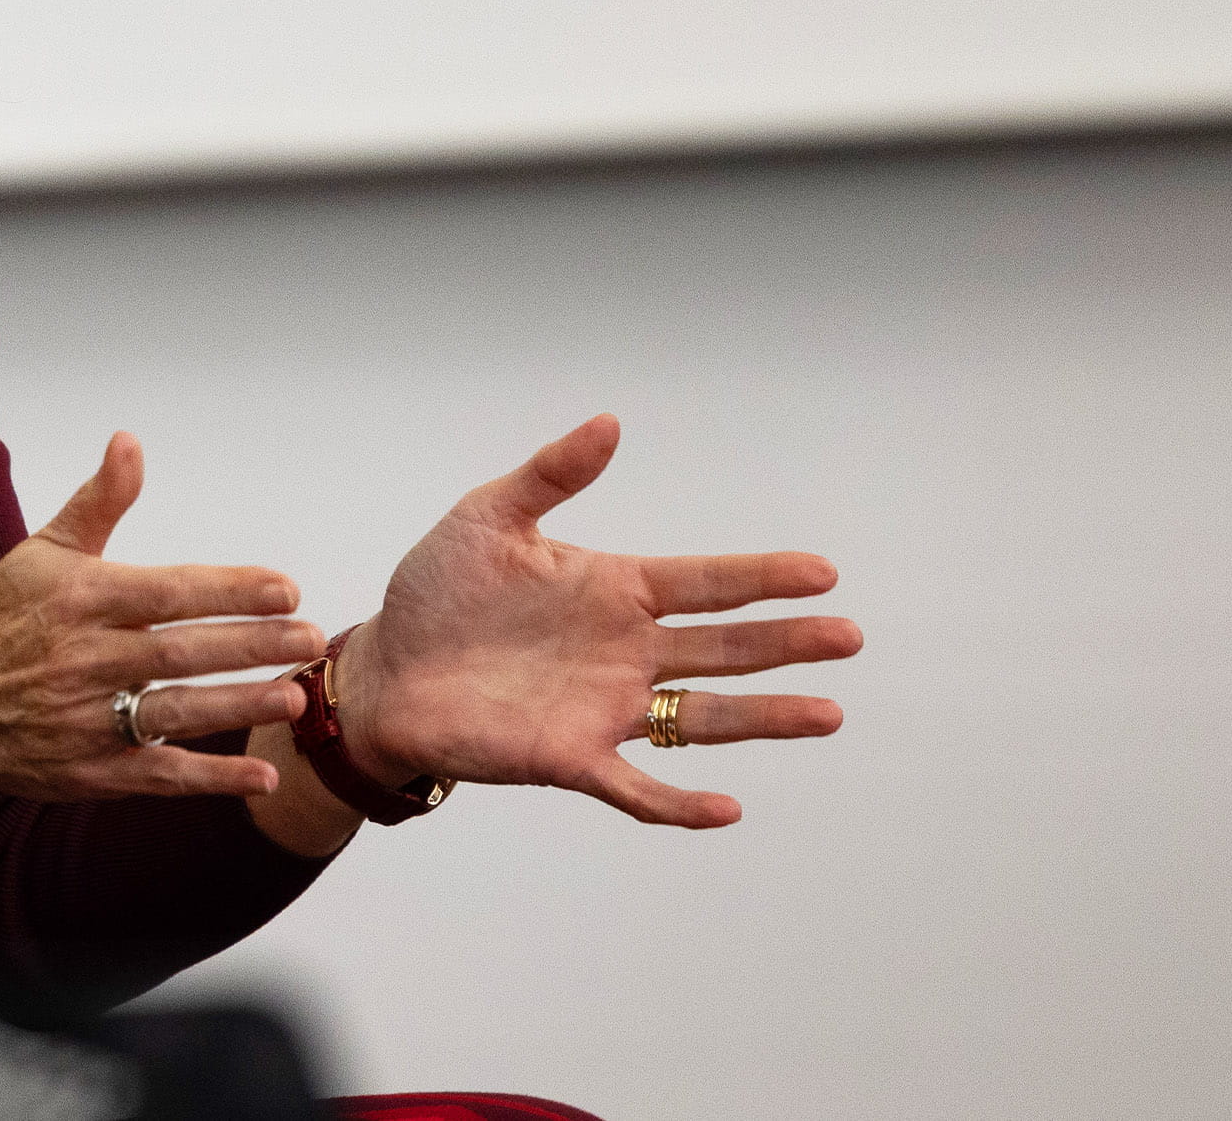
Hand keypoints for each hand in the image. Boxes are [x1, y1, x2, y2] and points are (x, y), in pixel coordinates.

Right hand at [0, 431, 322, 803]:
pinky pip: (158, 774)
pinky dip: (210, 778)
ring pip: (175, 713)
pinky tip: (261, 775)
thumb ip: (98, 502)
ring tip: (294, 696)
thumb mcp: (41, 552)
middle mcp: (83, 660)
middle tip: (310, 637)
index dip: (229, 589)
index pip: (168, 592)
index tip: (284, 587)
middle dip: (252, 645)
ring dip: (239, 706)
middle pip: (182, 653)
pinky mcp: (87, 771)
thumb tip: (130, 442)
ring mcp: (84, 719)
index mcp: (79, 600)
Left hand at [340, 415, 859, 828]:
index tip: (823, 573)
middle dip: (786, 643)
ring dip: (764, 717)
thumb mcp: (487, 519)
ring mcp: (604, 707)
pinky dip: (679, 803)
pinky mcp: (570, 758)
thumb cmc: (435, 593)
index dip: (763, 578)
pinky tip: (727, 809)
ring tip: (828, 712)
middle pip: (724, 647)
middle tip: (848, 636)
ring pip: (703, 717)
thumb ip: (551, 475)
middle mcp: (625, 651)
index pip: (706, 582)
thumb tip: (610, 423)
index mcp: (613, 589)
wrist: (383, 671)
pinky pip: (637, 787)